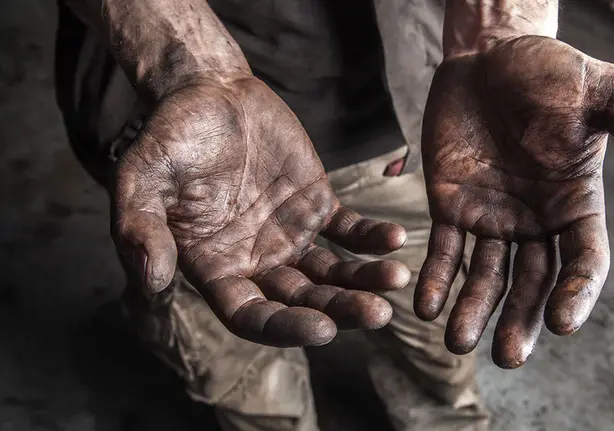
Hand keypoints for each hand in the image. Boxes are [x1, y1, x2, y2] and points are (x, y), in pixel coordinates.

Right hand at [112, 75, 409, 346]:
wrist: (207, 93)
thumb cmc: (168, 138)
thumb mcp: (140, 179)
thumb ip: (139, 229)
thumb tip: (152, 282)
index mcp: (215, 269)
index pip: (252, 316)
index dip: (286, 328)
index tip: (324, 330)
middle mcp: (256, 262)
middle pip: (303, 301)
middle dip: (340, 310)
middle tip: (378, 314)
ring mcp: (290, 236)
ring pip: (332, 272)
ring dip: (364, 280)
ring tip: (398, 279)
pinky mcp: (316, 206)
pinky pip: (348, 230)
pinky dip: (371, 237)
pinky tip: (394, 239)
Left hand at [415, 36, 613, 366]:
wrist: (491, 56)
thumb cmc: (552, 72)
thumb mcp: (606, 92)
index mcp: (575, 204)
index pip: (583, 261)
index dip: (576, 293)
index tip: (561, 323)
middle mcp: (535, 221)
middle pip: (532, 283)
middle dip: (519, 320)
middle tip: (508, 356)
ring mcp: (491, 217)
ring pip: (484, 275)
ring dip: (473, 310)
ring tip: (458, 342)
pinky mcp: (451, 205)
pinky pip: (444, 249)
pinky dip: (436, 278)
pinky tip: (427, 307)